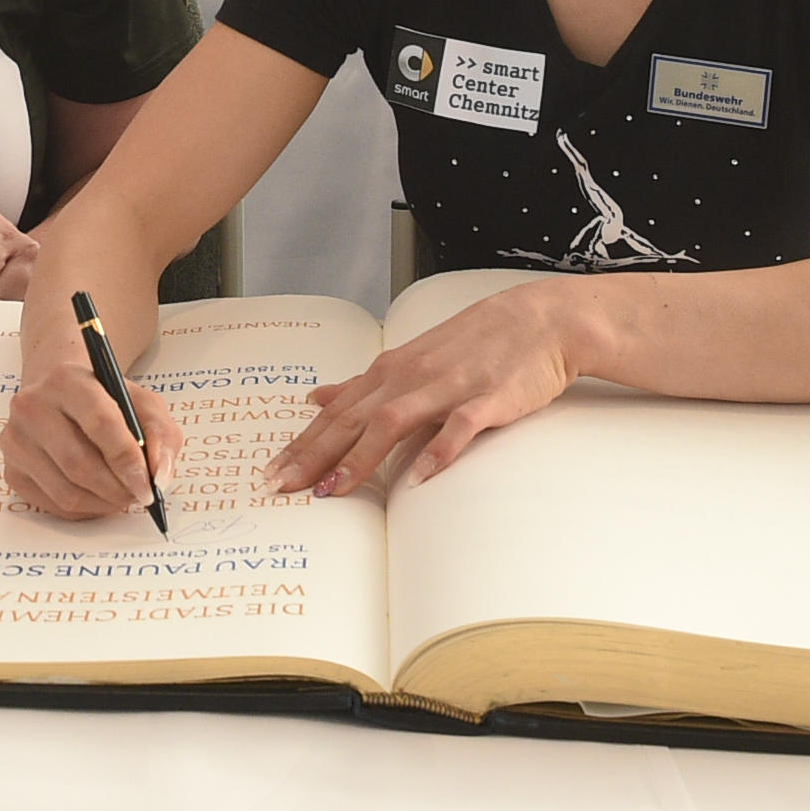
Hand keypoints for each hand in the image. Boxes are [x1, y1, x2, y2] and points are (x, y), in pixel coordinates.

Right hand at [0, 338, 181, 519]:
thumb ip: (160, 436)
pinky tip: (98, 496)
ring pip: (66, 492)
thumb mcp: (143, 403)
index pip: (100, 423)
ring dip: (103, 503)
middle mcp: (31, 406)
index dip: (128, 460)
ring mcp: (15, 440)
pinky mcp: (11, 470)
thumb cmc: (106, 399)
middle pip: (79, 464)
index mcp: (66, 380)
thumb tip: (158, 478)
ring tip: (122, 496)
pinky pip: (53, 505)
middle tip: (139, 496)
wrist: (60, 394)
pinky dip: (84, 510)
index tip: (148, 486)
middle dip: (117, 489)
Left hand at [267, 281, 581, 496]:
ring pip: (393, 421)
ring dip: (360, 456)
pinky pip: (459, 426)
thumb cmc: (473, 343)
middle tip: (280, 487)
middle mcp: (411, 377)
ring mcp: (448, 387)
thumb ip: (363, 383)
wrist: (538, 321)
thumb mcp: (409, 358)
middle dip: (313, 455)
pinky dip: (438, 450)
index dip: (301, 444)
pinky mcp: (488, 399)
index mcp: (390, 371)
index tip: (271, 474)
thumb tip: (316, 395)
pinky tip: (419, 478)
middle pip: (352, 419)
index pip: (335, 413)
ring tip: (333, 489)